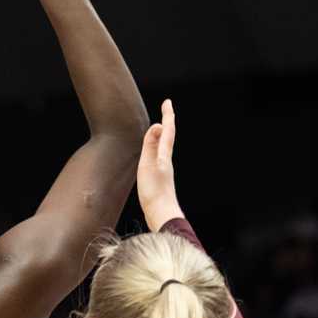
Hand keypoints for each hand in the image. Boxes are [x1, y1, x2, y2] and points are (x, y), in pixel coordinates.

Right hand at [136, 99, 181, 229]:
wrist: (161, 214)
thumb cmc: (154, 192)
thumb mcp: (148, 165)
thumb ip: (150, 145)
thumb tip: (157, 125)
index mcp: (164, 155)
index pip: (167, 131)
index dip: (167, 115)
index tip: (167, 102)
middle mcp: (166, 161)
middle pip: (168, 137)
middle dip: (167, 122)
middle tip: (167, 109)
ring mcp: (164, 171)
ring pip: (164, 147)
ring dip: (163, 135)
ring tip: (160, 128)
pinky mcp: (160, 180)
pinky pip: (159, 158)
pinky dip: (157, 149)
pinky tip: (154, 155)